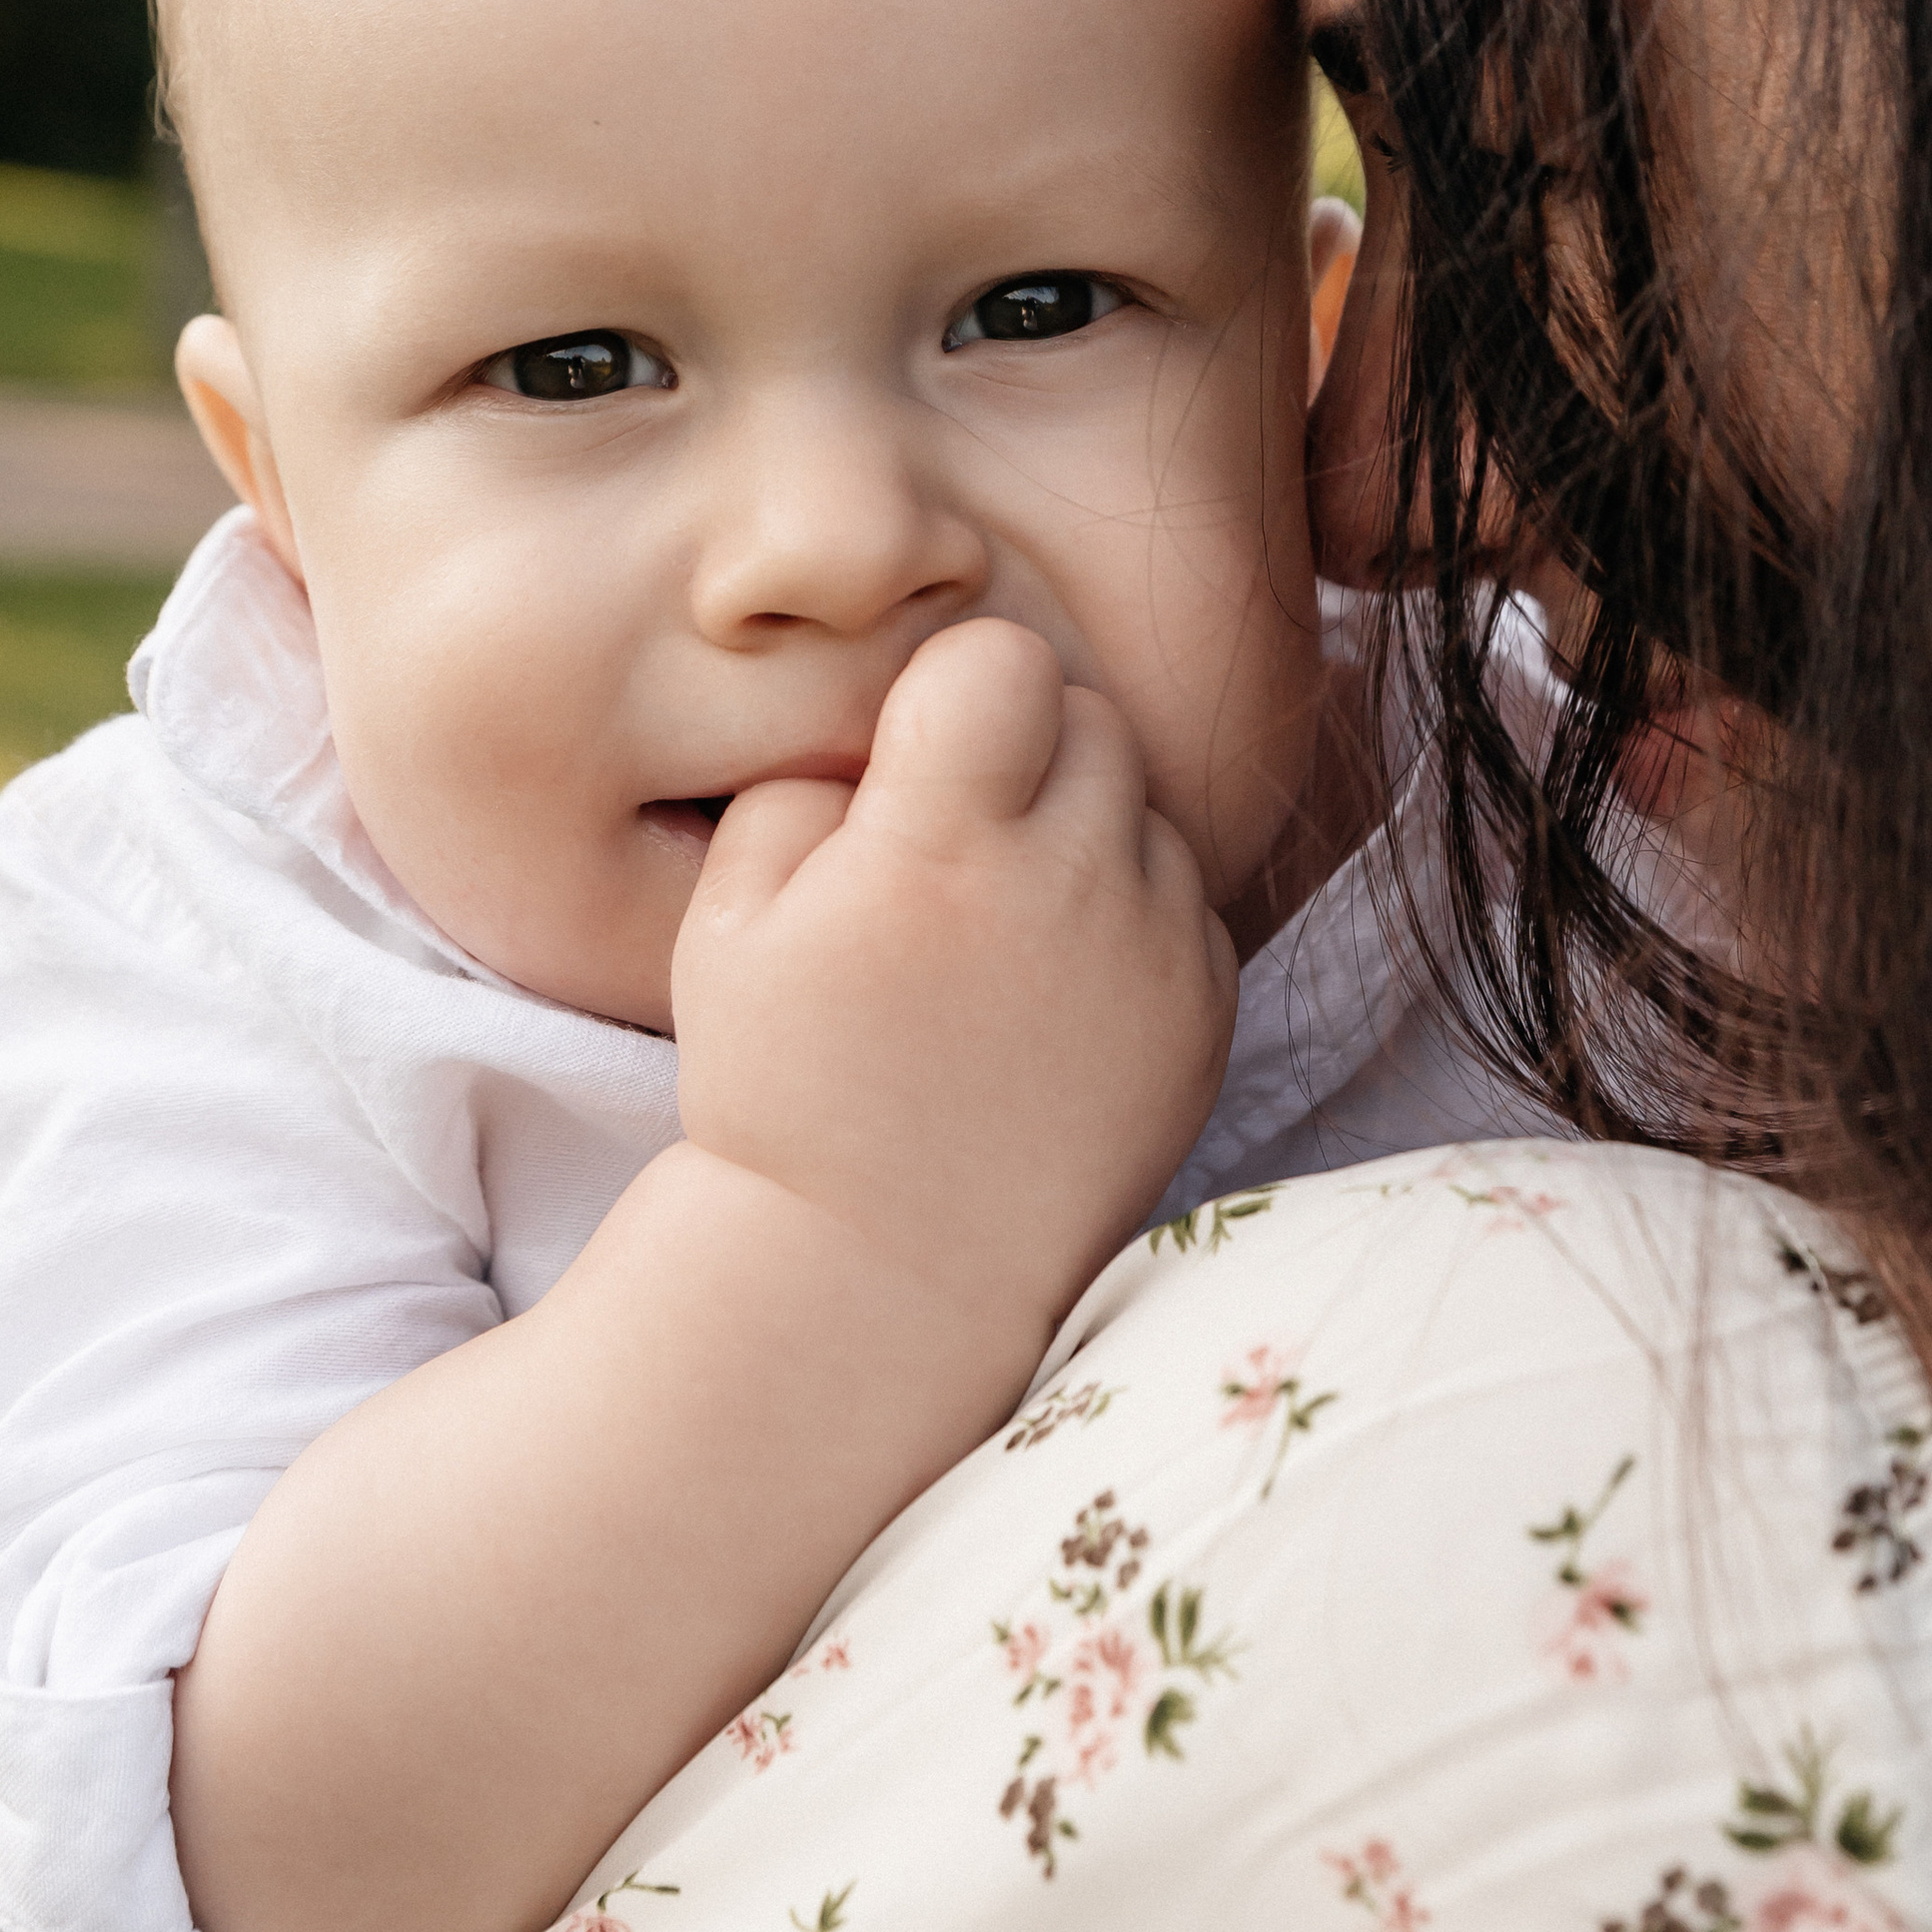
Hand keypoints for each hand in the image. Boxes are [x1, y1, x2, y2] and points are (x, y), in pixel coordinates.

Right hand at [671, 618, 1238, 1375]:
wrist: (880, 1272)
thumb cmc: (784, 1091)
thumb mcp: (726, 926)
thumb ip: (800, 787)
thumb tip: (883, 729)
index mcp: (937, 847)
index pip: (1002, 659)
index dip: (953, 691)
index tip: (917, 761)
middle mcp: (1065, 885)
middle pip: (1091, 717)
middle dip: (1027, 750)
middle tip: (962, 842)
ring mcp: (1152, 953)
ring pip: (1146, 807)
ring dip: (1086, 834)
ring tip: (1007, 930)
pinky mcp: (1205, 1017)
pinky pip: (1187, 901)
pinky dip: (1134, 920)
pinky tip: (1054, 992)